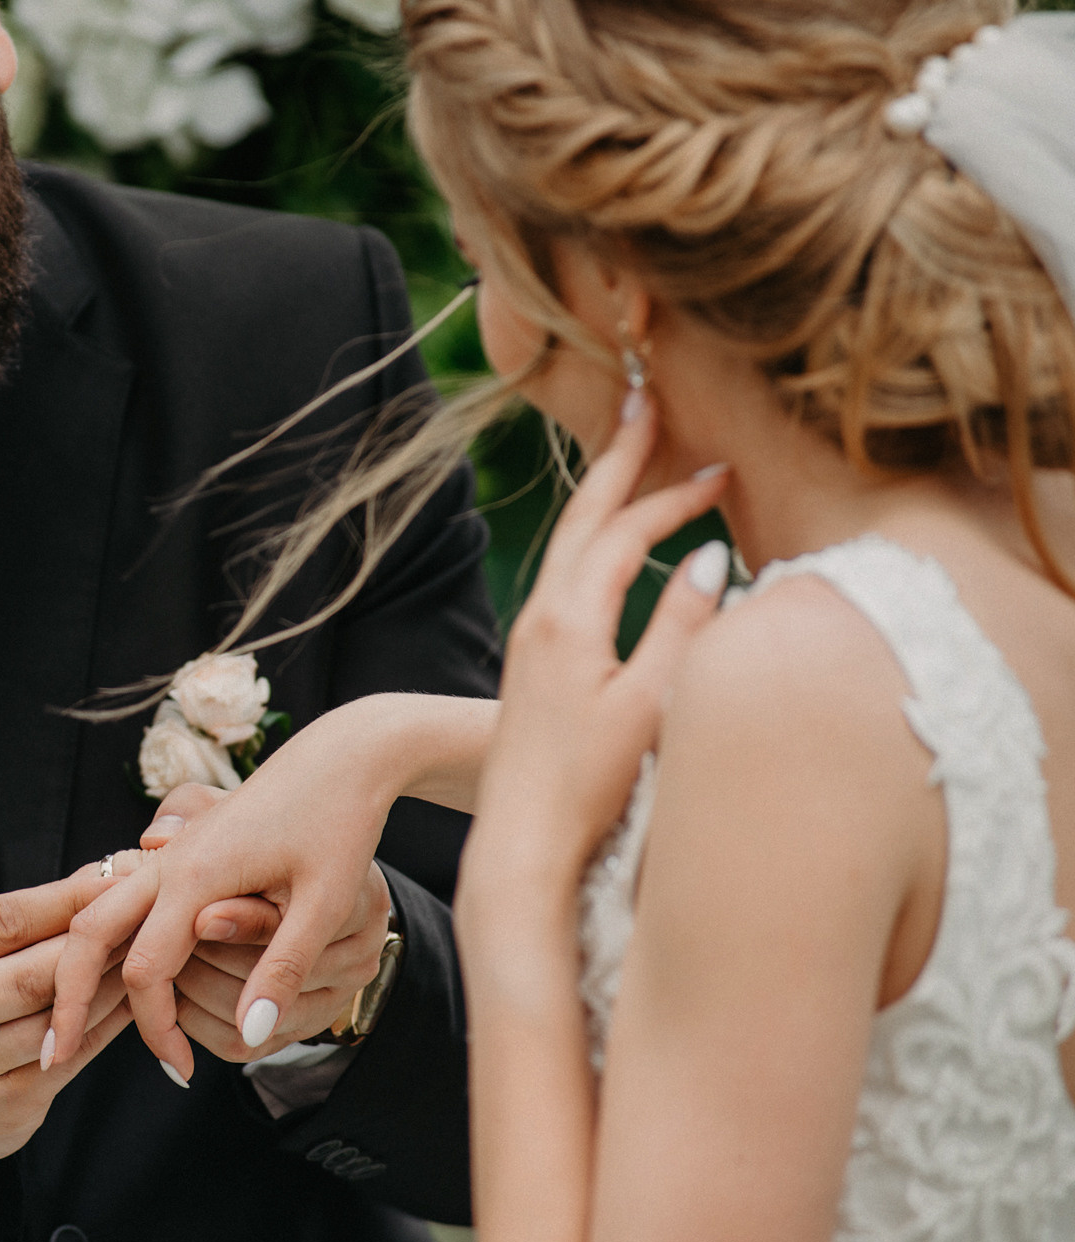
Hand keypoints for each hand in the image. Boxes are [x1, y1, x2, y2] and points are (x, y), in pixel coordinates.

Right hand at [0, 873, 134, 1177]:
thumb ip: (4, 922)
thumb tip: (91, 875)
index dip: (63, 900)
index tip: (111, 878)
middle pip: (27, 975)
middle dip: (92, 944)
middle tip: (139, 917)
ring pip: (52, 1021)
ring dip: (105, 986)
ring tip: (140, 957)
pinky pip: (67, 1059)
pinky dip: (102, 1026)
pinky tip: (127, 1003)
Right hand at [46, 760, 394, 1082]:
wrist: (340, 756)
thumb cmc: (339, 823)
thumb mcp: (326, 902)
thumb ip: (282, 968)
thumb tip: (250, 1035)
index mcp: (197, 874)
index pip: (147, 970)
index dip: (156, 1029)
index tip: (180, 1071)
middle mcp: (168, 861)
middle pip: (90, 934)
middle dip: (69, 997)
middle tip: (55, 1055)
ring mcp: (169, 853)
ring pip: (97, 912)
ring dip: (80, 967)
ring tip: (71, 1023)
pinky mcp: (179, 851)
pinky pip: (122, 900)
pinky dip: (106, 942)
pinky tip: (115, 979)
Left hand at [461, 389, 729, 906]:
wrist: (519, 840)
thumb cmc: (588, 784)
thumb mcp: (648, 707)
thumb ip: (681, 629)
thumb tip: (709, 557)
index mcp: (568, 618)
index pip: (627, 531)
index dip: (674, 495)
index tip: (722, 469)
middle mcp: (540, 615)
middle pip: (583, 517)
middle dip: (619, 459)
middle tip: (645, 402)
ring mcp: (531, 636)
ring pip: (571, 543)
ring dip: (606, 496)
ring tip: (634, 456)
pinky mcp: (532, 660)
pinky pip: (567, 573)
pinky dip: (596, 539)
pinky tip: (614, 546)